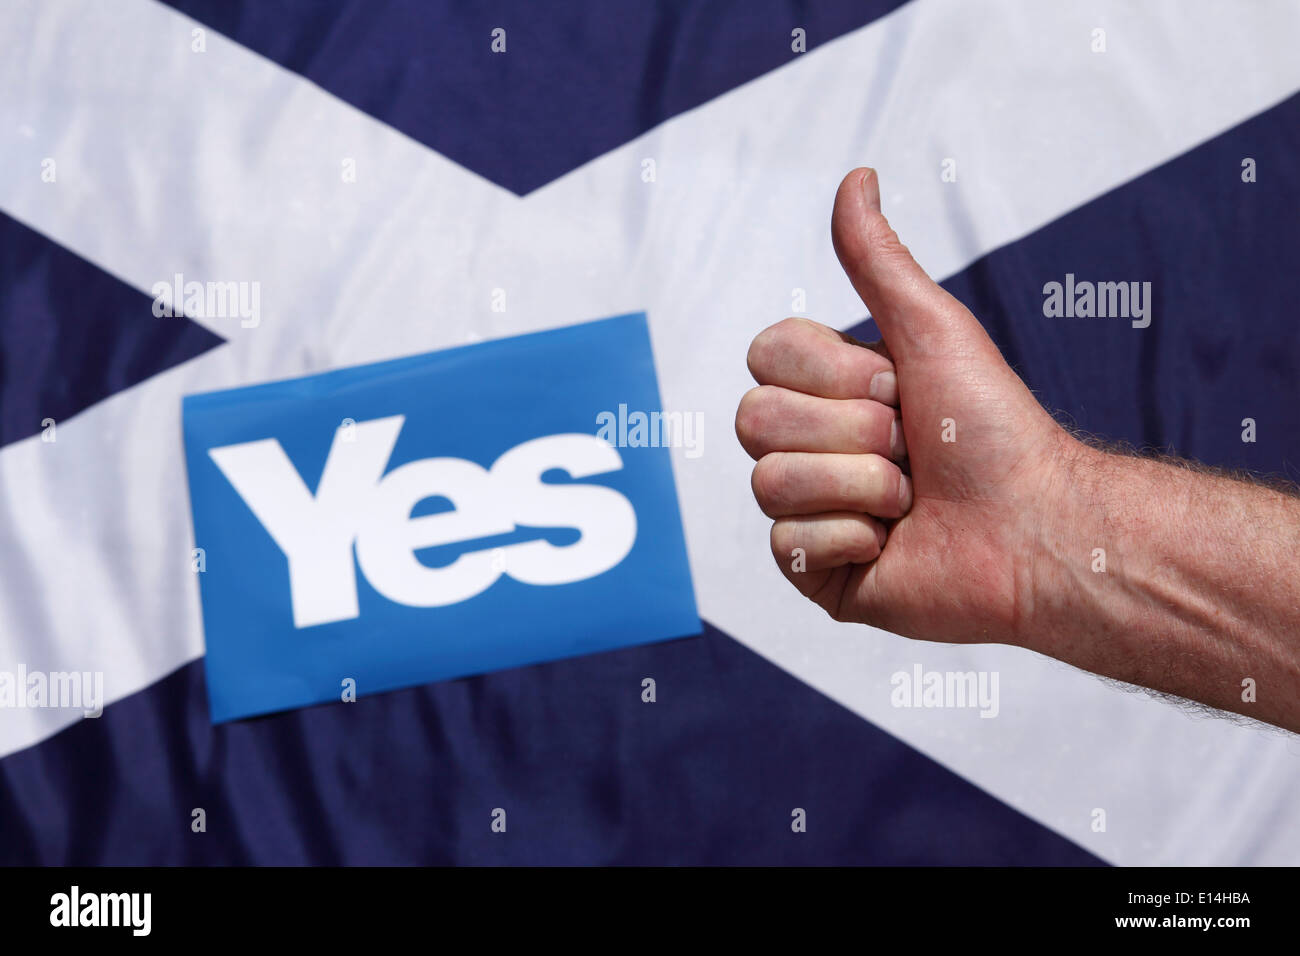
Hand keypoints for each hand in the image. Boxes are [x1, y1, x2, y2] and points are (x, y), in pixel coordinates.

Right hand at [737, 167, 1077, 645]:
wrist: (1037, 526)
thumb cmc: (991, 429)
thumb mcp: (931, 329)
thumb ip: (877, 259)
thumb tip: (857, 176)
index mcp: (825, 392)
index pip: (764, 357)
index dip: (832, 372)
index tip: (898, 388)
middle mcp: (807, 448)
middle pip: (755, 419)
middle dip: (851, 432)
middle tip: (910, 449)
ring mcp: (807, 510)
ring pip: (767, 482)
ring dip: (860, 486)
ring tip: (910, 501)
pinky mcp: (816, 572)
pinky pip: (788, 545)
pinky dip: (854, 539)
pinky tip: (895, 545)